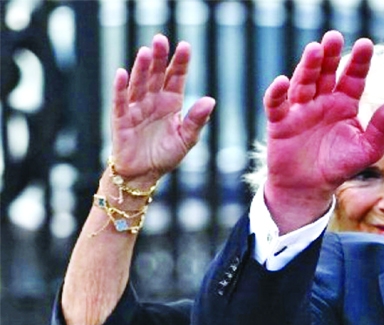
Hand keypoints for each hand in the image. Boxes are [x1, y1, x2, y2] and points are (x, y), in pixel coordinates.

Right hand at [109, 34, 215, 183]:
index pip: (176, 77)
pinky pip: (120, 101)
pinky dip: (120, 88)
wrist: (144, 175)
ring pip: (139, 83)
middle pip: (156, 75)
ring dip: (141, 68)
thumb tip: (211, 101)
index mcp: (171, 103)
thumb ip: (197, 120)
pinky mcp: (122, 119)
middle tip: (161, 39)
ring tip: (146, 52)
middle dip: (159, 58)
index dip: (180, 62)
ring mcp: (136, 108)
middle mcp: (153, 101)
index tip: (185, 46)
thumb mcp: (187, 139)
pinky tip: (121, 73)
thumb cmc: (165, 155)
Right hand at [263, 31, 383, 231]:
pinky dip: (277, 93)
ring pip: (303, 82)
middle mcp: (322, 101)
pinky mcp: (280, 122)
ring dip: (308, 66)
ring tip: (314, 49)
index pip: (353, 77)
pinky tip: (282, 82)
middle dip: (330, 55)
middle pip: (326, 72)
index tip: (366, 44)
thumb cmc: (339, 166)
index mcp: (345, 103)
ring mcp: (300, 109)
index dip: (359, 61)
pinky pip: (276, 104)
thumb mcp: (367, 150)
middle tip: (334, 37)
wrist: (309, 188)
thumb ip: (381, 128)